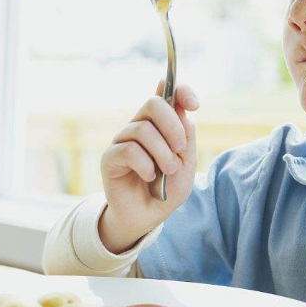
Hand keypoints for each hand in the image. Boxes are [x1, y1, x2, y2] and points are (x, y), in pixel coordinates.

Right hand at [98, 78, 198, 252]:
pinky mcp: (110, 157)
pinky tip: (150, 178)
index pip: (165, 91)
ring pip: (143, 129)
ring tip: (168, 172)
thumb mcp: (187, 163)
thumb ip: (186, 136)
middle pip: (153, 104)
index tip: (194, 105)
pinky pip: (128, 149)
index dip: (180, 89)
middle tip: (181, 150)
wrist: (148, 217)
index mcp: (160, 124)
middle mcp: (140, 126)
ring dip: (162, 153)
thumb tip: (181, 109)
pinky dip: (145, 165)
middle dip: (173, 126)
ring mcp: (123, 140)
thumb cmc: (167, 189)